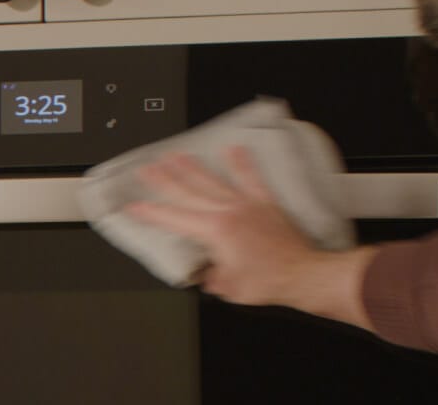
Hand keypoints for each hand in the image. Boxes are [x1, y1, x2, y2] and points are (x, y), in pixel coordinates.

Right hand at [125, 147, 332, 306]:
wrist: (303, 275)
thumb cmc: (269, 282)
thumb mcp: (228, 288)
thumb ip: (211, 276)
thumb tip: (206, 272)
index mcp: (215, 231)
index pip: (174, 219)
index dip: (150, 212)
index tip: (134, 206)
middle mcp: (228, 212)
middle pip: (188, 192)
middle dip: (164, 180)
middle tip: (147, 169)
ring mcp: (247, 205)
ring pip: (213, 181)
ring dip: (192, 168)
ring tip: (176, 155)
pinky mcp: (265, 204)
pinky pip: (252, 179)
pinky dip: (242, 164)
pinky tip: (234, 149)